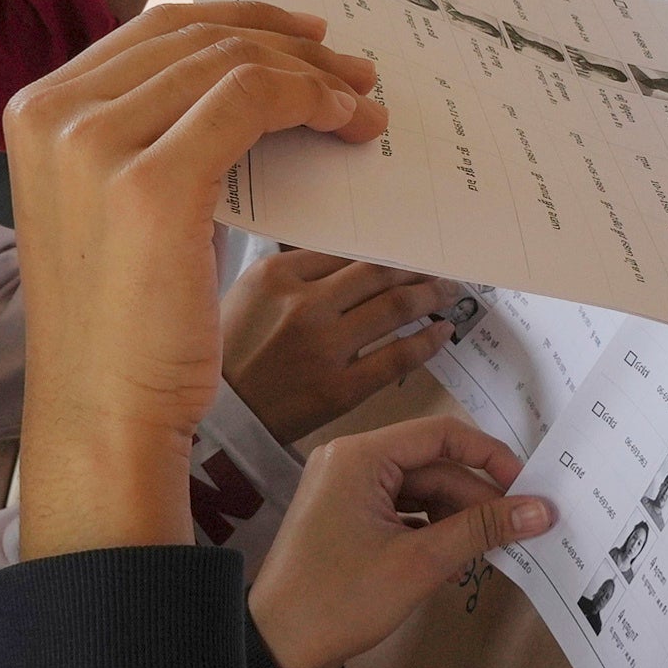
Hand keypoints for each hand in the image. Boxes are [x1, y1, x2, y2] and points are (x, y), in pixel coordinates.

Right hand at [5, 4, 386, 557]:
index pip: (155, 31)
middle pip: (197, 38)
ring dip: (313, 75)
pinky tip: (347, 125)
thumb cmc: (125, 323)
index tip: (302, 38)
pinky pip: (253, 101)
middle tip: (351, 70)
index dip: (239, 22)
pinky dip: (311, 101)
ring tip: (361, 104)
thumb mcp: (121, 204)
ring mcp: (94, 144)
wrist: (103, 410)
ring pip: (232, 65)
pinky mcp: (151, 183)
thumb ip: (153, 134)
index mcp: (36, 110)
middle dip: (287, 46)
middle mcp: (54, 114)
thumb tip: (249, 87)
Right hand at [222, 250, 461, 446]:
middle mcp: (303, 304)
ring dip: (431, 296)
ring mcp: (324, 347)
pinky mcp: (340, 389)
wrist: (220, 418)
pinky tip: (442, 332)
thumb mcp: (246, 293)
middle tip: (439, 269)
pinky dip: (427, 341)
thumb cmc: (230, 352)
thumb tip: (351, 256)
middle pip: (379, 272)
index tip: (406, 251)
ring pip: (395, 307)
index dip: (386, 249)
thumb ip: (294, 271)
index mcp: (276, 274)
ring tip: (447, 293)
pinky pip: (397, 357)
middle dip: (417, 268)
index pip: (348, 249)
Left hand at [249, 416, 551, 667]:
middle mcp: (350, 461)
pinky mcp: (345, 517)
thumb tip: (541, 510)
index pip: (442, 434)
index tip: (528, 489)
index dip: (490, 458)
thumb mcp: (420, 562)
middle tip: (517, 532)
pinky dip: (430, 532)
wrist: (275, 647)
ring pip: (420, 491)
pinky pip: (401, 510)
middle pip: (433, 466)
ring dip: (455, 520)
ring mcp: (345, 489)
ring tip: (485, 555)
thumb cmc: (339, 599)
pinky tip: (453, 562)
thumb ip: (483, 530)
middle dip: (475, 500)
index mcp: (360, 456)